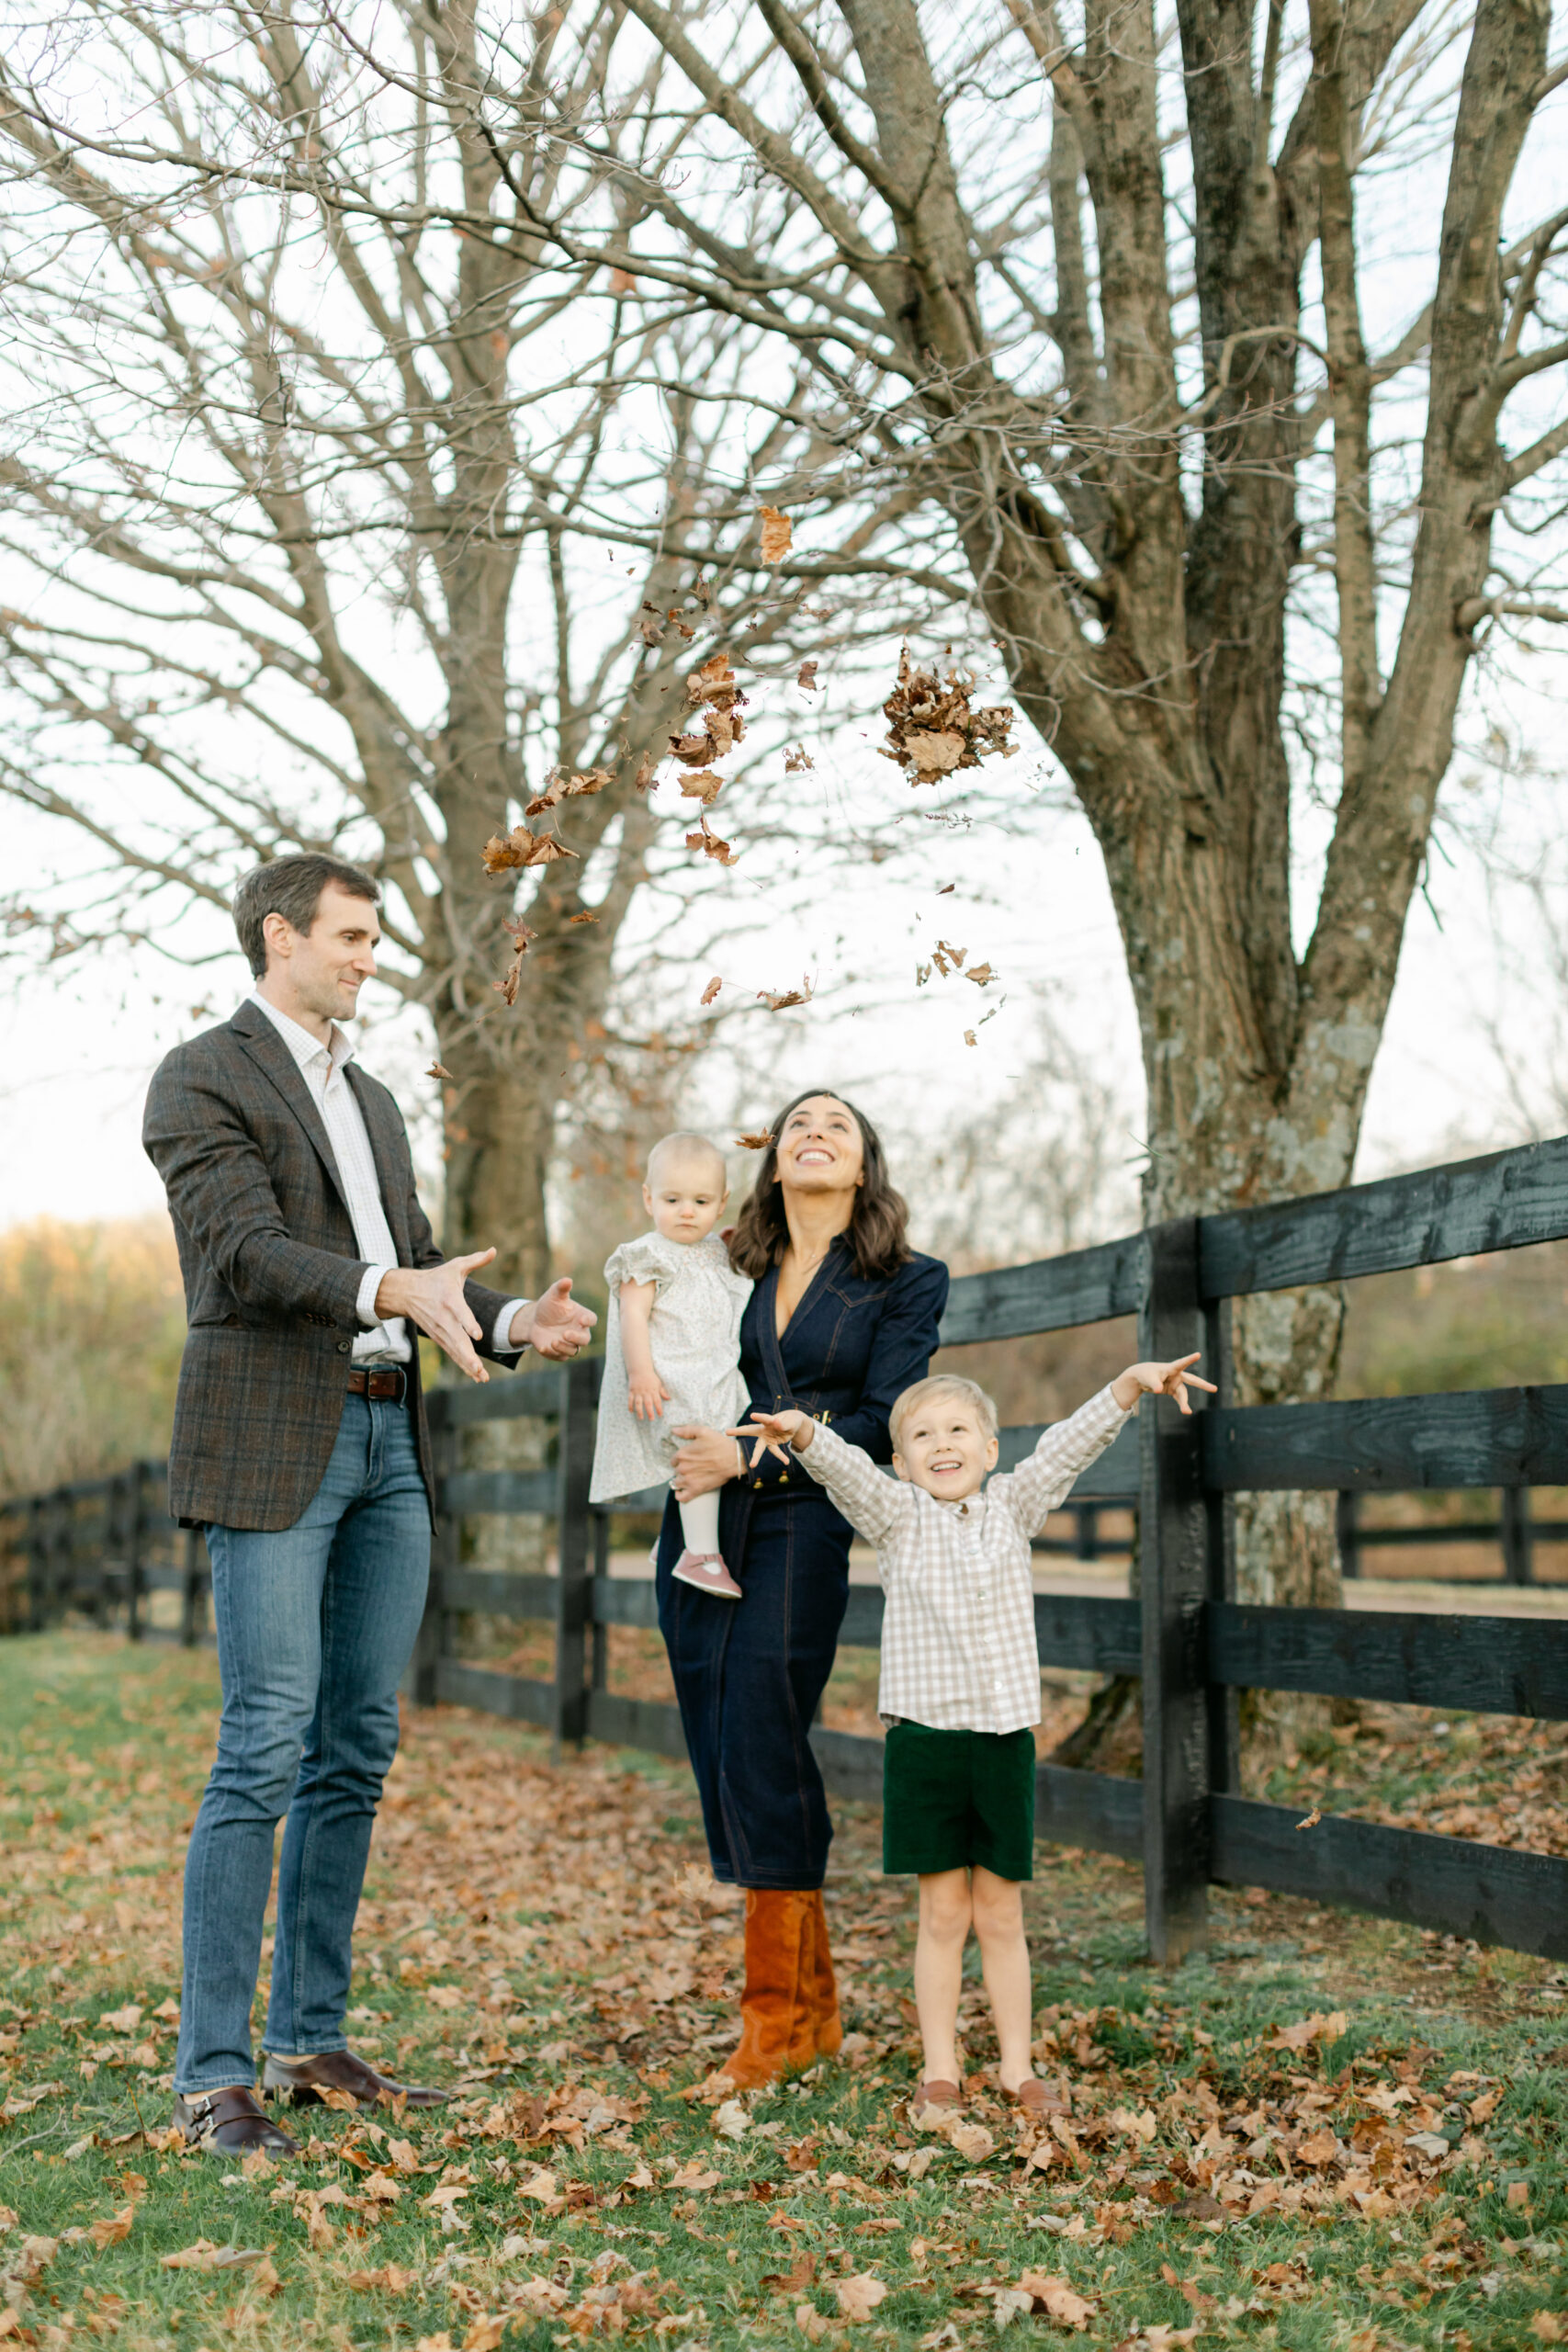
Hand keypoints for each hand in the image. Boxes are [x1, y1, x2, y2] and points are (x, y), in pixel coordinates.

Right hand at [376, 1249, 496, 1383]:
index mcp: (450, 1299)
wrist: (407, 1293)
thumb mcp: (454, 1266)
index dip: (468, 1324)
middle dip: (468, 1355)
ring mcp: (441, 1331)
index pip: (460, 1313)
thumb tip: (494, 1250)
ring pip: (455, 1351)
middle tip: (479, 1369)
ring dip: (468, 1365)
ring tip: (482, 1377)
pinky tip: (476, 1376)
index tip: (477, 1335)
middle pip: (457, 1339)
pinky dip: (463, 1365)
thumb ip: (476, 1260)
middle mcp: (445, 1318)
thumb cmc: (436, 1278)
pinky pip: (453, 1354)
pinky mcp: (440, 1338)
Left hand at [510, 1276, 597, 1360]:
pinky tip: (543, 1347)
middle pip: (585, 1339)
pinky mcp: (560, 1353)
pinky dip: (552, 1353)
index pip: (591, 1319)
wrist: (535, 1320)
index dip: (589, 1321)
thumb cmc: (550, 1306)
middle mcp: (579, 1331)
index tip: (582, 1320)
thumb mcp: (554, 1295)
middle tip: (566, 1334)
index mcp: (581, 1316)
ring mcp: (570, 1344)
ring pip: (573, 1351)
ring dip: (564, 1348)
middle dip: (577, 1338)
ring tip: (553, 1341)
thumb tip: (567, 1280)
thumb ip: (561, 1288)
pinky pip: (560, 1356)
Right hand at [628, 1369, 671, 1420]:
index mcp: (653, 1390)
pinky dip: (630, 1406)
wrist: (640, 1370)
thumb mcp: (658, 1383)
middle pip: (648, 1403)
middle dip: (650, 1412)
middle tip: (651, 1419)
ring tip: (641, 1418)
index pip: (657, 1401)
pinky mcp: (631, 1391)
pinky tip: (631, 1411)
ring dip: (639, 1411)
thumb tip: (669, 1398)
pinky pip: (630, 1399)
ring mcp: (638, 1392)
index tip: (660, 1415)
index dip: (659, 1408)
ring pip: (638, 1403)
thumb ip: (662, 1392)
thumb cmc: (651, 1377)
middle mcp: (646, 1392)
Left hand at [670, 1424, 741, 1502]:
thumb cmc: (719, 1444)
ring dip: (681, 1481)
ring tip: (690, 1478)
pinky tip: (682, 1491)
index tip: (688, 1460)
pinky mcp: (696, 1490)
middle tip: (693, 1467)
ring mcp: (688, 1480)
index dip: (680, 1460)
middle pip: (676, 1471)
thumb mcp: (703, 1432)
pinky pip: (681, 1497)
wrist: (734, 1459)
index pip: (673, 1460)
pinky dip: (679, 1495)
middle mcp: (682, 1468)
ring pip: (677, 1483)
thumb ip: (686, 1430)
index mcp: (682, 1454)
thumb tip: (673, 1430)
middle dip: (682, 1469)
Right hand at [729, 1408, 811, 1467]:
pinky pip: (776, 1452)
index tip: (752, 1415)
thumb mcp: (791, 1422)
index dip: (759, 1417)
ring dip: (756, 1457)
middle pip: (750, 1430)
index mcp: (769, 1420)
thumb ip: (784, 1424)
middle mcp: (764, 1429)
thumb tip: (776, 1424)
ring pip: (759, 1447)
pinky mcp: (772, 1444)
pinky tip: (787, 1462)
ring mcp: (767, 1438)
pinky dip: (781, 1457)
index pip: (764, 1418)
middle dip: (739, 1431)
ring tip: (752, 1466)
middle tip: (726, 1431)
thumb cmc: (790, 1421)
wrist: (793, 1425)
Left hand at [1111, 1353, 1216, 1415]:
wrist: (1141, 1377)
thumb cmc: (1145, 1374)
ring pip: (1183, 1393)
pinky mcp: (1172, 1390)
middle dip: (1202, 1385)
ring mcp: (1175, 1383)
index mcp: (1171, 1368)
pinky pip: (1179, 1398)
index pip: (1181, 1363)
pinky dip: (1182, 1404)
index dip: (1190, 1359)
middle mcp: (1176, 1375)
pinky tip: (1186, 1411)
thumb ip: (1154, 1384)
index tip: (1198, 1354)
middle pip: (1192, 1380)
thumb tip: (1158, 1391)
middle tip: (1214, 1389)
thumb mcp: (1148, 1378)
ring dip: (1184, 1403)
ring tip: (1187, 1412)